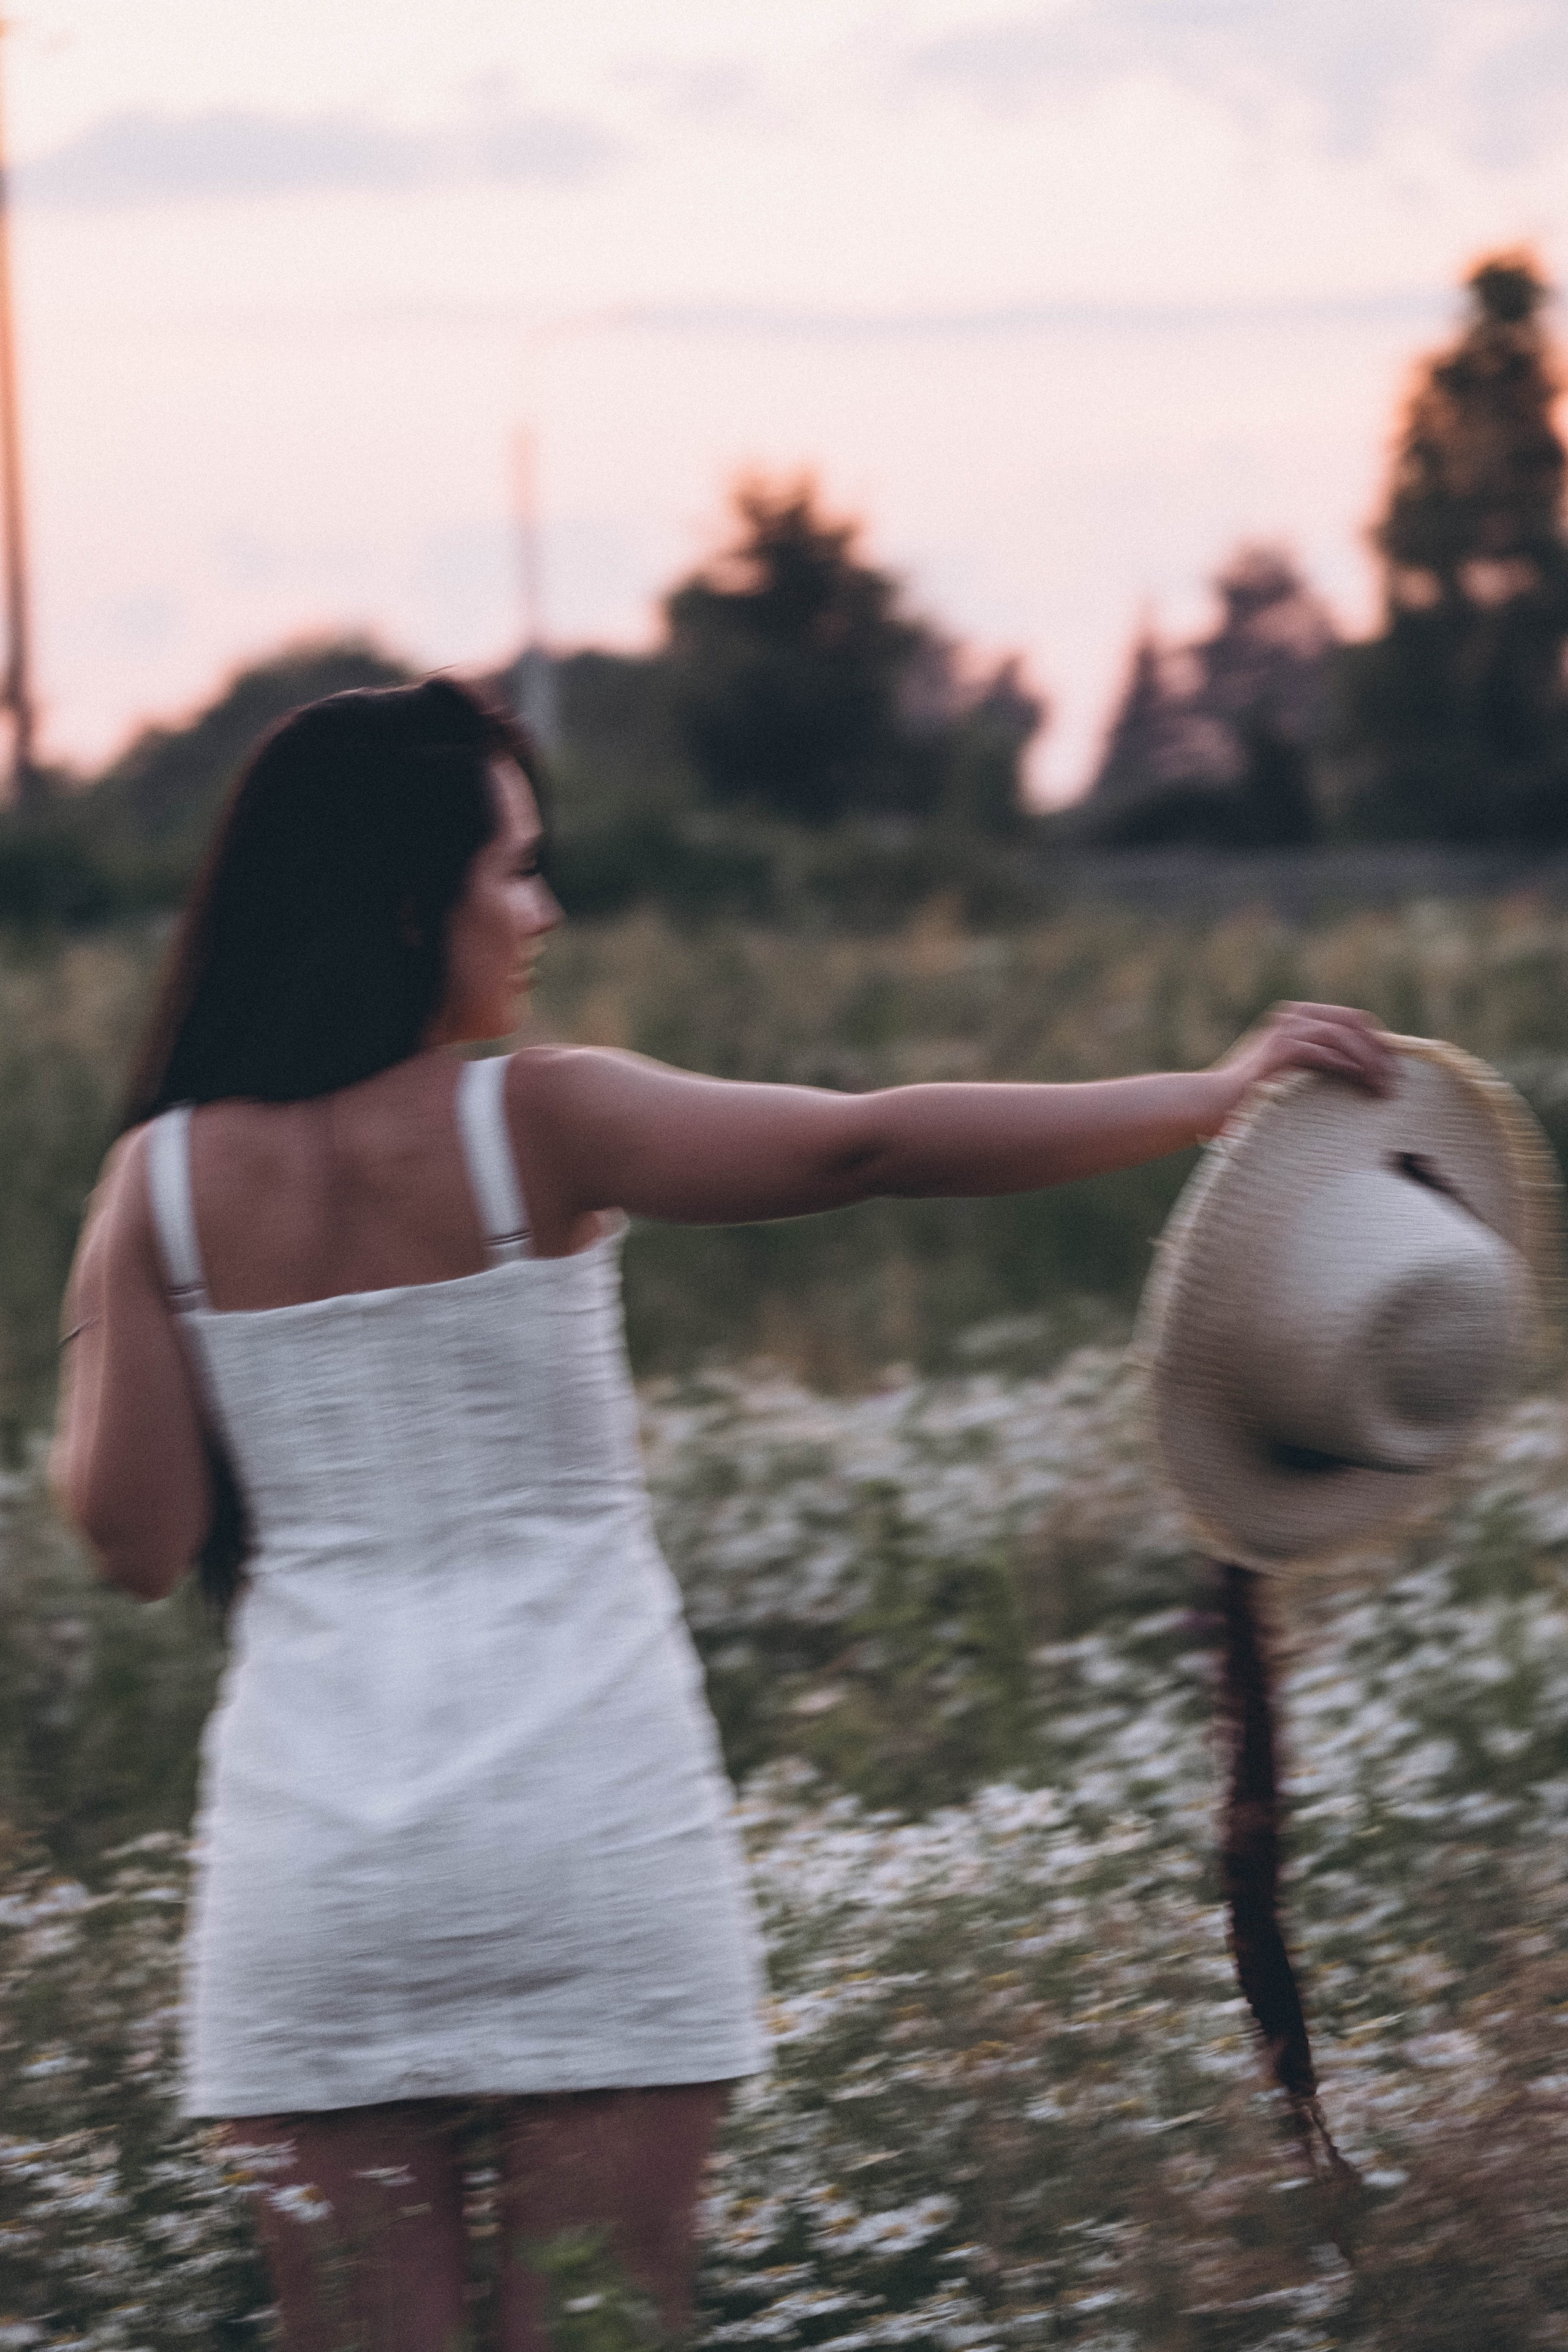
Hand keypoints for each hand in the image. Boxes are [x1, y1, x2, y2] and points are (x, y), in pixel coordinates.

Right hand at [1208, 1002, 1395, 1128]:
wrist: (1213, 1103)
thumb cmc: (1255, 1094)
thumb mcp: (1294, 1070)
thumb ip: (1323, 1060)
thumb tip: (1368, 1070)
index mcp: (1298, 1016)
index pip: (1353, 1020)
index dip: (1380, 1043)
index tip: (1396, 1071)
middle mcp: (1293, 1016)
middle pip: (1353, 1023)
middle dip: (1381, 1052)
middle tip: (1398, 1082)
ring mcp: (1285, 1030)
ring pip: (1343, 1036)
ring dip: (1370, 1062)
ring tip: (1384, 1089)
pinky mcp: (1280, 1050)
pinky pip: (1324, 1053)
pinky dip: (1346, 1066)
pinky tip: (1361, 1082)